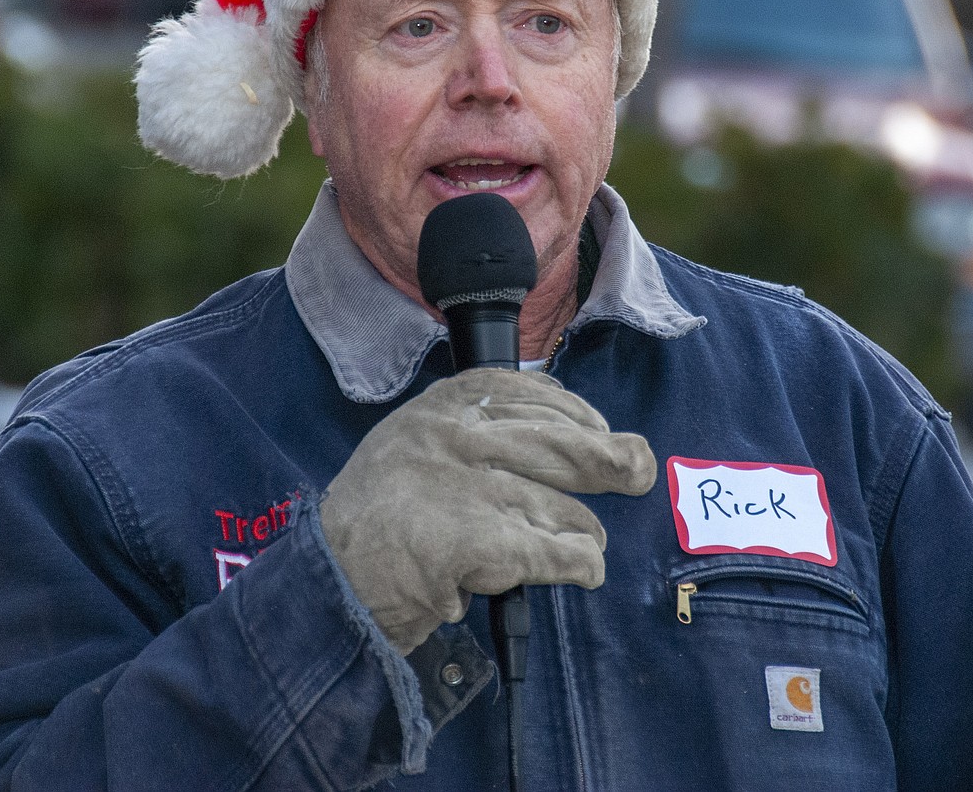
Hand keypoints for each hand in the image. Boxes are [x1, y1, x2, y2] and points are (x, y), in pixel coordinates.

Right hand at [320, 367, 655, 653]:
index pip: (529, 393)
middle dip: (610, 457)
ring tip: (585, 542)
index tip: (598, 426)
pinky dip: (581, 564)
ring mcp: (472, 487)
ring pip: (562, 504)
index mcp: (444, 405)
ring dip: (584, 528)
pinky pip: (558, 551)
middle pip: (560, 442)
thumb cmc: (378, 514)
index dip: (575, 411)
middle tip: (638, 469)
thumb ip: (474, 426)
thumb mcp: (413, 441)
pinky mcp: (484, 541)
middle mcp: (460, 437)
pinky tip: (585, 570)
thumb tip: (562, 424)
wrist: (335, 579)